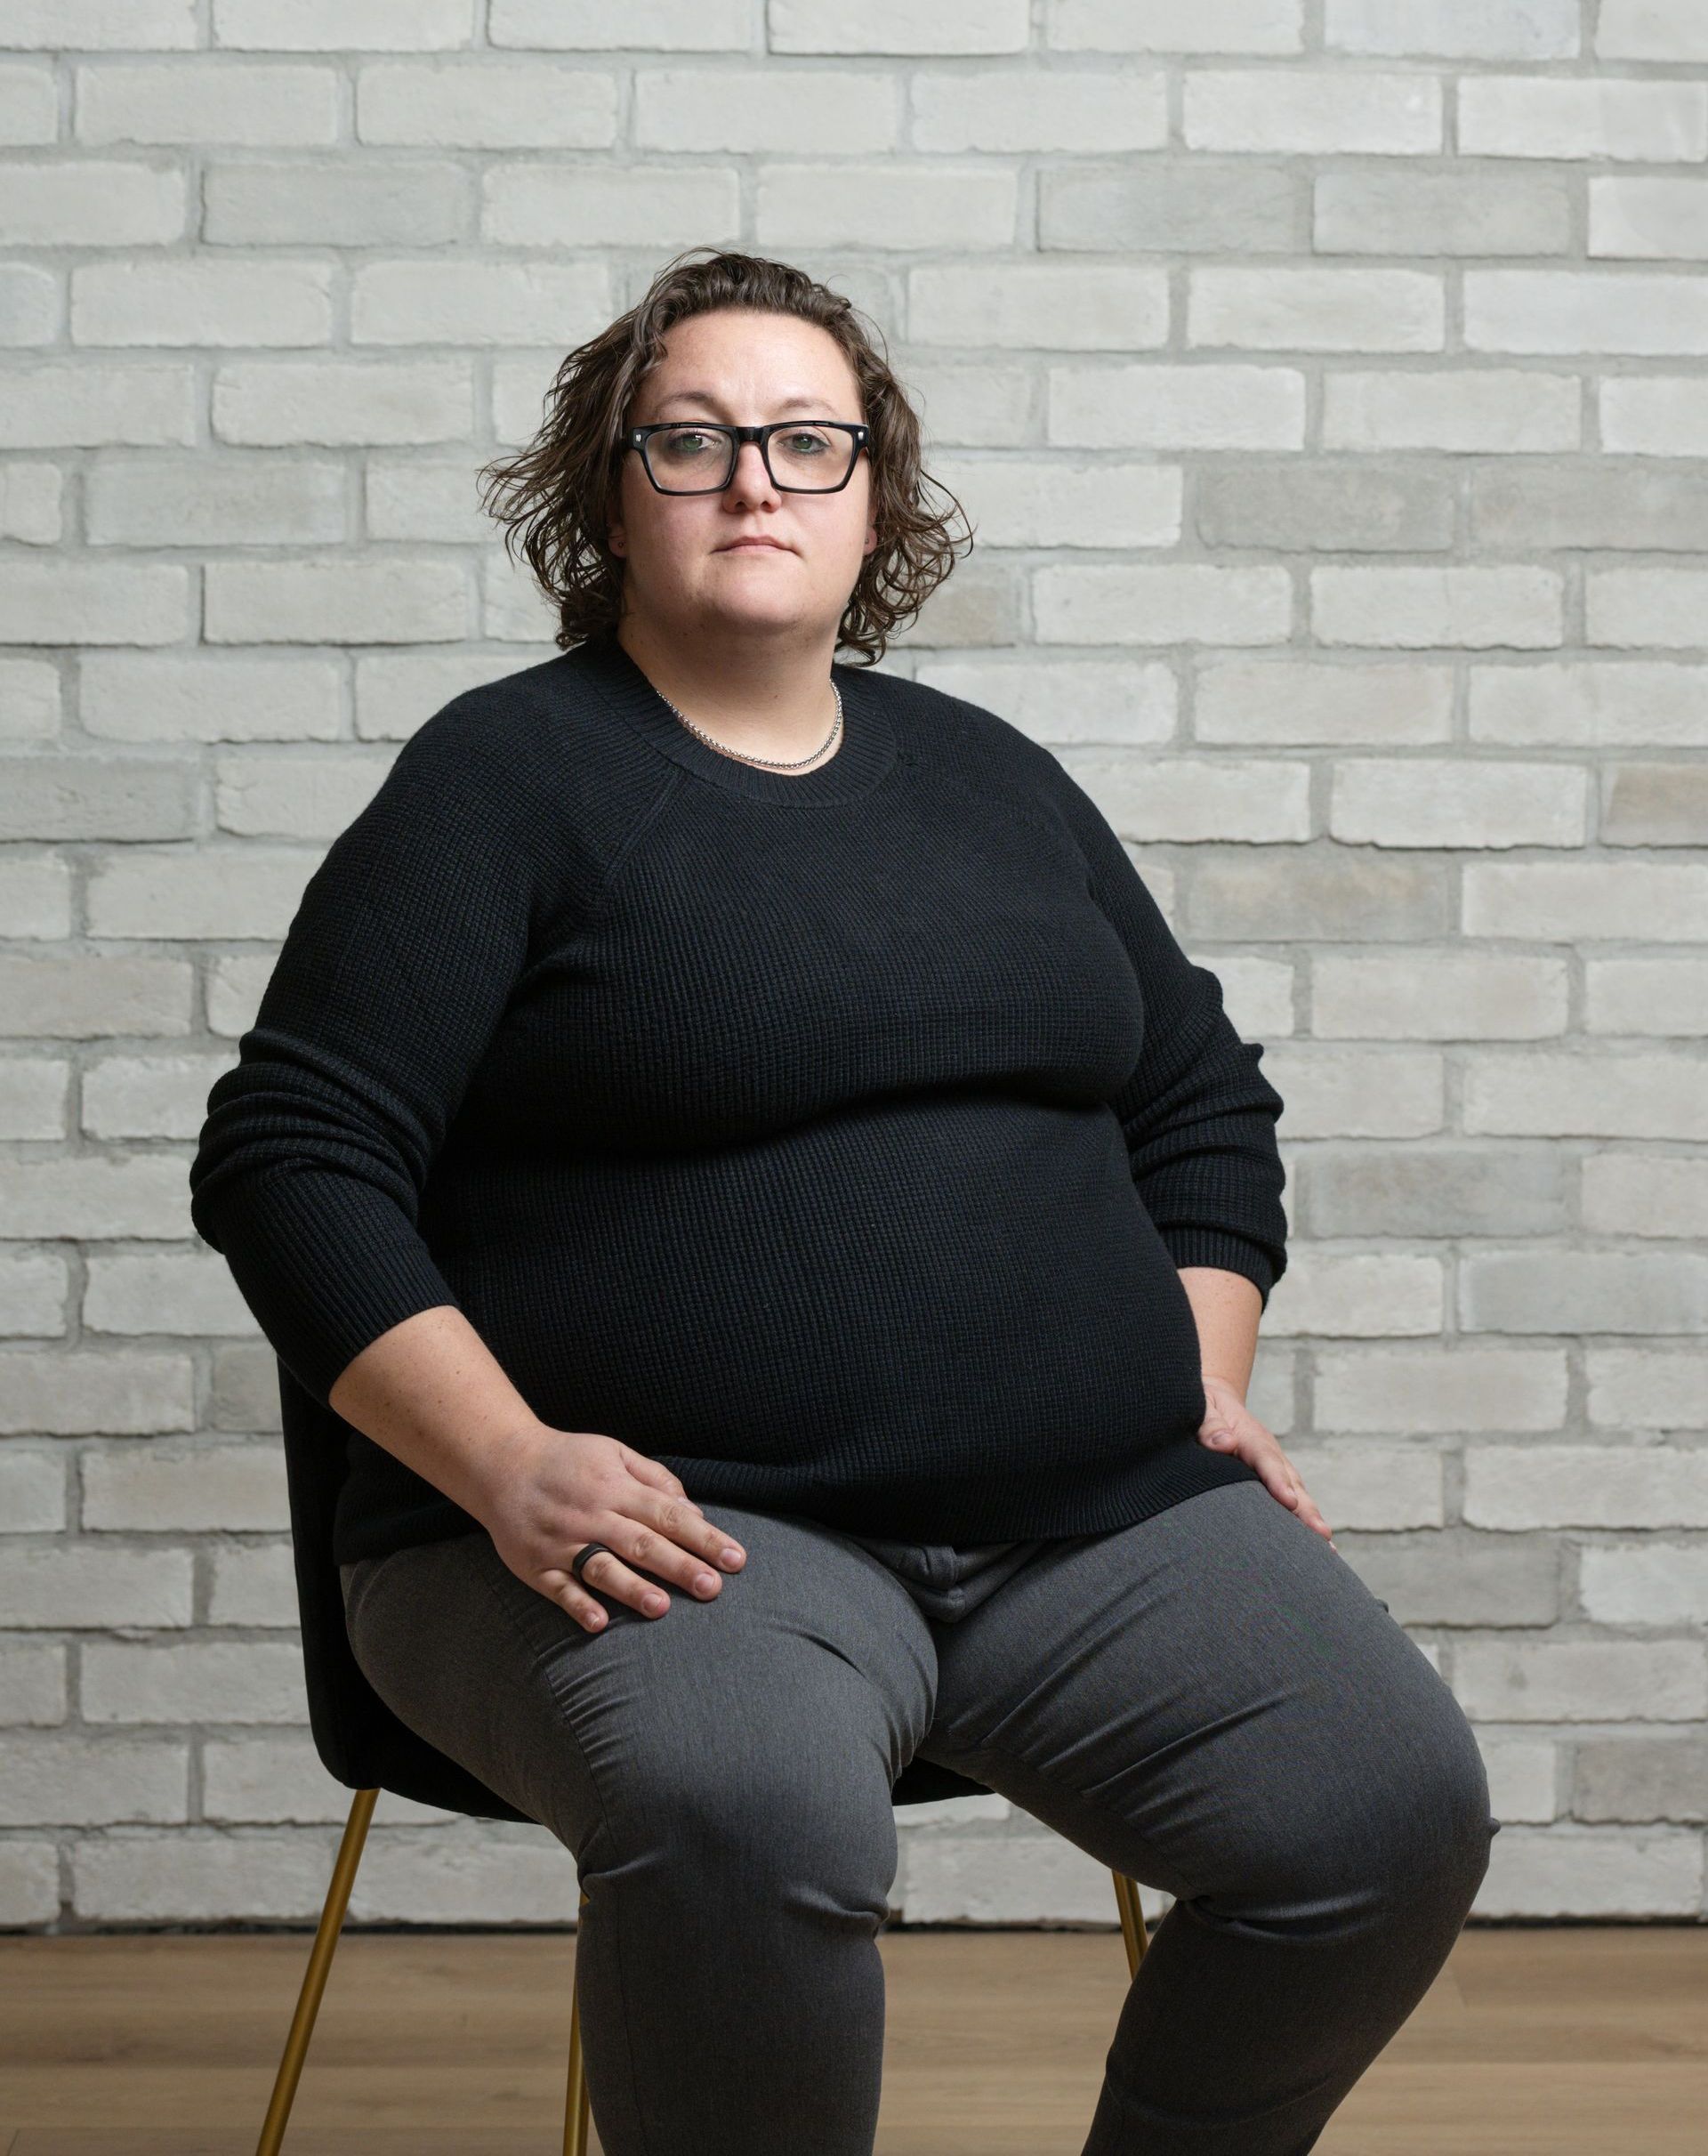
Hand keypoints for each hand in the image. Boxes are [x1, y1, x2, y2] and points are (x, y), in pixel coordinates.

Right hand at [476, 1422, 746, 1631]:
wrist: (501, 1464)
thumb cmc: (568, 1460)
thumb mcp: (614, 1453)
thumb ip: (656, 1479)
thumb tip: (693, 1511)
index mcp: (616, 1488)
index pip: (669, 1515)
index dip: (704, 1537)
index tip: (735, 1559)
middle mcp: (593, 1515)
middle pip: (642, 1543)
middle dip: (679, 1566)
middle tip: (712, 1588)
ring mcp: (563, 1543)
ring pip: (602, 1567)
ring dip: (631, 1588)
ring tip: (661, 1607)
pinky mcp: (537, 1566)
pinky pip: (559, 1589)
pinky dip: (578, 1605)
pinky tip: (599, 1623)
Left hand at [1196, 1374, 1335, 1547]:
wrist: (1215, 1400)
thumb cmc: (1204, 1407)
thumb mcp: (1202, 1407)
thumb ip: (1210, 1424)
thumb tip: (1224, 1444)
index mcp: (1249, 1436)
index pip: (1266, 1458)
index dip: (1278, 1480)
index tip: (1289, 1501)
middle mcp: (1269, 1453)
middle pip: (1291, 1481)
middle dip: (1306, 1509)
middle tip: (1321, 1535)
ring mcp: (1275, 1467)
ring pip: (1297, 1493)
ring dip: (1310, 1519)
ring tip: (1327, 1550)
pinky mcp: (1273, 1479)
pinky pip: (1292, 1500)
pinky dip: (1303, 1521)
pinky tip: (1316, 1547)